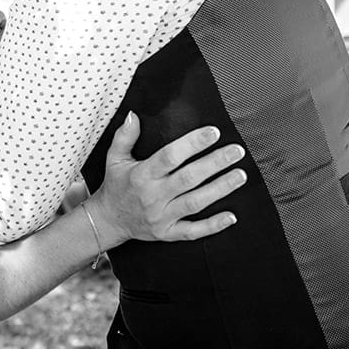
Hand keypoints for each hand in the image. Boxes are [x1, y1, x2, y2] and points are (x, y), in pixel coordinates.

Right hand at [90, 114, 244, 245]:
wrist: (108, 220)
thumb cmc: (115, 186)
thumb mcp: (114, 158)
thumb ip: (124, 136)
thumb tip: (134, 115)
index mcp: (142, 174)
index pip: (170, 157)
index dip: (192, 144)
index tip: (213, 133)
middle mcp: (153, 195)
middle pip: (189, 178)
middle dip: (214, 164)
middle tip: (236, 151)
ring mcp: (162, 216)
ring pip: (195, 202)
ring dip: (219, 189)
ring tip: (239, 175)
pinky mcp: (168, 233)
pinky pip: (192, 231)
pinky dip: (212, 226)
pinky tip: (231, 216)